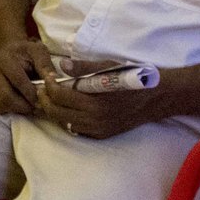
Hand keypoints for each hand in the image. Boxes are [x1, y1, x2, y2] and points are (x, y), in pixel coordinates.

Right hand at [0, 40, 55, 116]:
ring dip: (15, 109)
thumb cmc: (26, 53)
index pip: (17, 81)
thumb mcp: (39, 53)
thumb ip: (46, 66)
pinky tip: (14, 105)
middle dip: (23, 106)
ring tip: (27, 106)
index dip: (31, 93)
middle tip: (35, 108)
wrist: (9, 51)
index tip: (42, 100)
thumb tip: (53, 80)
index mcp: (3, 58)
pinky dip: (4, 110)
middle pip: (5, 96)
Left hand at [32, 62, 167, 139]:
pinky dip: (68, 120)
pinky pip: (77, 130)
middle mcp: (95, 119)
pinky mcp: (103, 135)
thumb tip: (61, 65)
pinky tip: (68, 108)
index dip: (49, 85)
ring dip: (55, 111)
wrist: (156, 98)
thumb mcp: (108, 66)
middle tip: (43, 88)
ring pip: (64, 123)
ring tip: (53, 97)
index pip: (59, 95)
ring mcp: (99, 129)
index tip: (47, 77)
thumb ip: (83, 67)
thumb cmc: (132, 77)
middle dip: (46, 100)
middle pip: (57, 112)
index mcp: (94, 101)